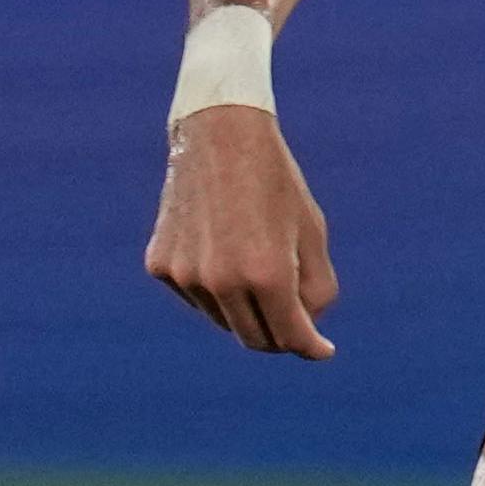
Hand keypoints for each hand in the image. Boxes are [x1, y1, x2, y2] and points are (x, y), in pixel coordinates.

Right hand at [146, 105, 339, 359]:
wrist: (219, 135)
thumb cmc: (274, 183)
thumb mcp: (312, 232)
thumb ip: (317, 289)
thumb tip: (304, 332)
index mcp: (267, 274)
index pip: (290, 336)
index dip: (311, 347)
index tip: (323, 350)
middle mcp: (222, 282)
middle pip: (255, 339)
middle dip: (279, 336)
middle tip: (294, 319)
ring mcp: (186, 276)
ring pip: (223, 319)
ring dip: (245, 307)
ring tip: (254, 262)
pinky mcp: (162, 266)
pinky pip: (195, 295)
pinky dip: (214, 287)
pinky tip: (221, 246)